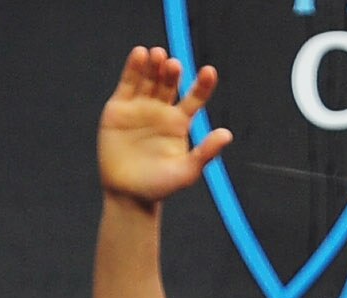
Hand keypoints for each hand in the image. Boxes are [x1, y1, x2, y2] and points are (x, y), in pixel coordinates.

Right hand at [100, 50, 229, 204]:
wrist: (127, 194)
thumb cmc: (159, 186)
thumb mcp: (186, 173)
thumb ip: (205, 153)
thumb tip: (227, 134)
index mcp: (180, 122)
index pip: (195, 97)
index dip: (203, 85)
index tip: (209, 72)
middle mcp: (161, 110)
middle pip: (169, 84)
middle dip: (172, 73)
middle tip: (174, 66)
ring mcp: (140, 106)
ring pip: (149, 79)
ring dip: (154, 65)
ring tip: (158, 55)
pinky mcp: (119, 107)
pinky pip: (128, 83)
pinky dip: (133, 67)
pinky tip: (140, 54)